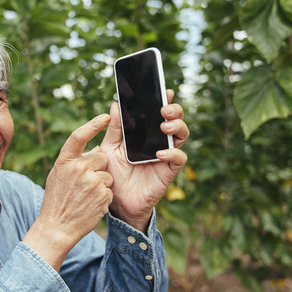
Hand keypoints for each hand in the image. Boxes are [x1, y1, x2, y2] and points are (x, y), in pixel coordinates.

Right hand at [23, 114, 112, 269]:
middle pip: (101, 158)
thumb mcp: (58, 175)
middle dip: (98, 168)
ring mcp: (92, 182)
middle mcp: (79, 168)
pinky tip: (91, 204)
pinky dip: (103, 196)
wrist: (57, 227)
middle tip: (85, 183)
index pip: (80, 135)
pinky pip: (110, 190)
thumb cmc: (57, 200)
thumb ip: (74, 161)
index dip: (94, 124)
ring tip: (86, 196)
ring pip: (107, 175)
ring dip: (101, 184)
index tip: (106, 117)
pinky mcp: (103, 195)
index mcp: (65, 161)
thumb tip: (96, 150)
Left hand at [100, 89, 188, 231]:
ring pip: (182, 135)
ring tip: (165, 126)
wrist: (115, 201)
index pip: (158, 112)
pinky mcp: (168, 171)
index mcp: (145, 132)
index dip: (164, 100)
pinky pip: (178, 158)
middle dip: (174, 110)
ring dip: (177, 127)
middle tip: (164, 109)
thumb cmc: (113, 173)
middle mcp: (158, 141)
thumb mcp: (109, 148)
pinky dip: (172, 152)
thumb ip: (114, 129)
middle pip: (174, 120)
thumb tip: (115, 105)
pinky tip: (160, 152)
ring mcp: (165, 155)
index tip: (164, 90)